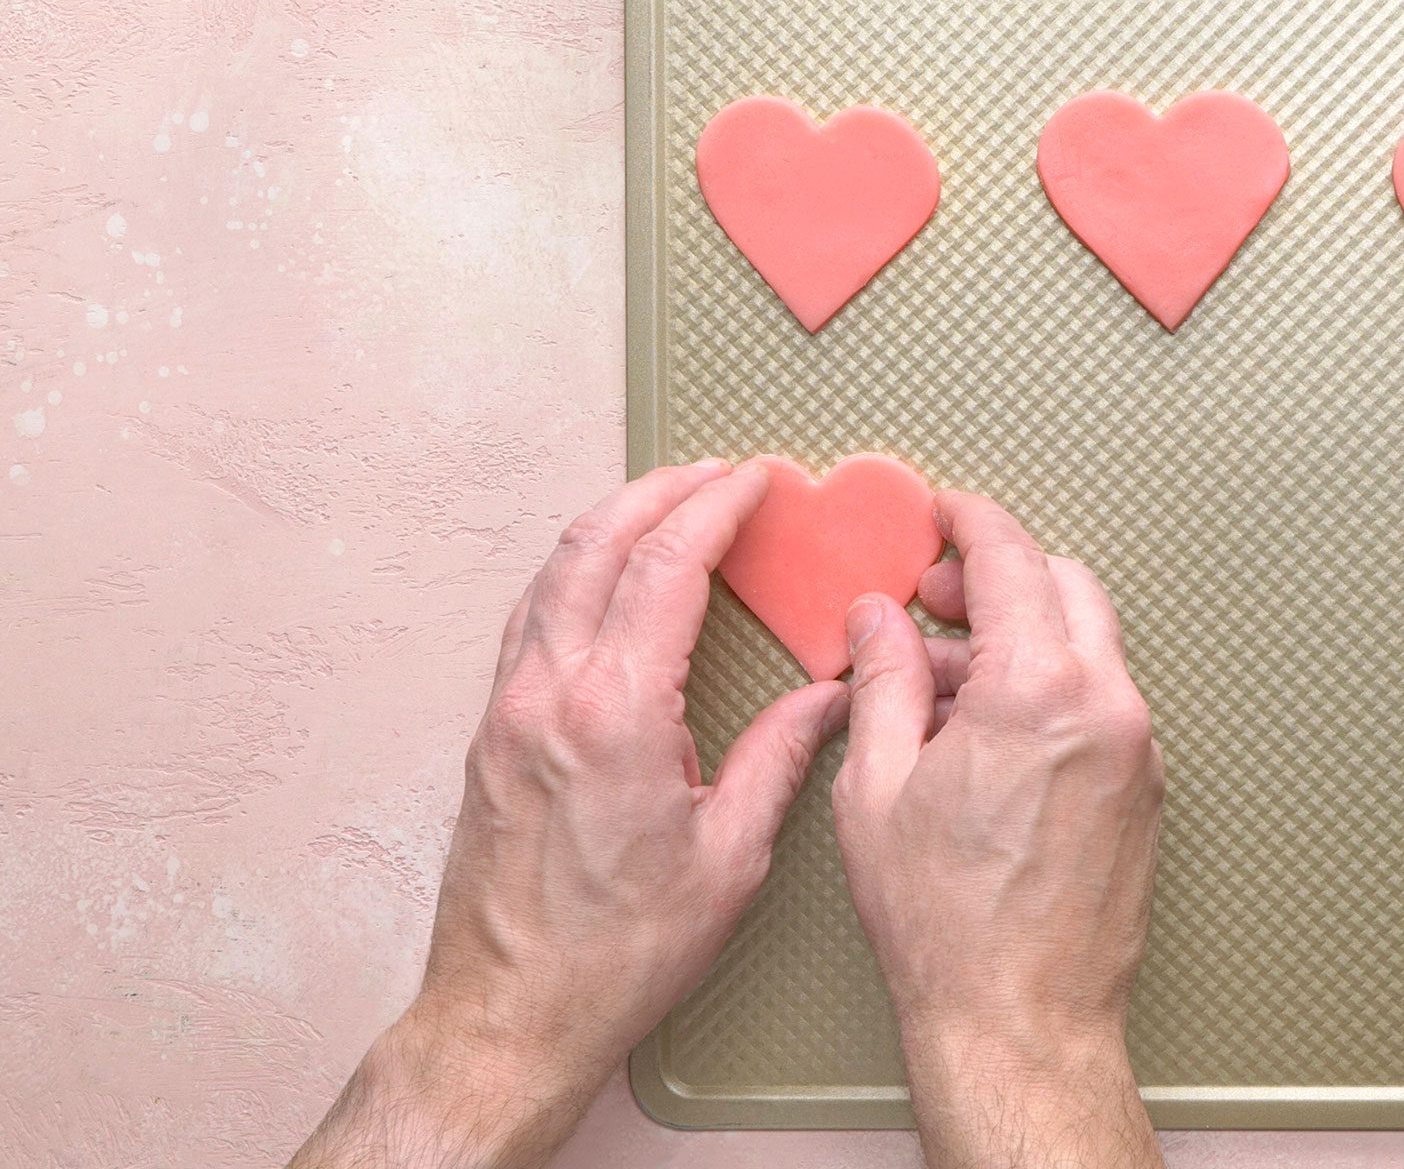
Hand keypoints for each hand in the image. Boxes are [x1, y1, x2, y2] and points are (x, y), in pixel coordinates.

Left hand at [291, 460, 849, 1168]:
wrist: (510, 1015)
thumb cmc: (617, 952)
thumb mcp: (729, 858)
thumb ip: (780, 758)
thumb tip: (829, 696)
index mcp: (615, 713)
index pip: (665, 567)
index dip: (715, 508)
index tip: (754, 480)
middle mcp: (547, 694)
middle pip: (594, 545)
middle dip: (659, 492)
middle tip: (715, 473)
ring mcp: (507, 711)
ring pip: (551, 575)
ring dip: (610, 525)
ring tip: (665, 507)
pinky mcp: (489, 735)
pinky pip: (530, 620)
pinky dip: (573, 575)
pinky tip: (608, 583)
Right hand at [835, 490, 1166, 1168]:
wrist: (1020, 1018)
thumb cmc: (948, 926)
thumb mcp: (877, 788)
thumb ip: (883, 682)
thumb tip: (879, 622)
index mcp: (1040, 691)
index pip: (1011, 559)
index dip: (970, 522)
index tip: (944, 513)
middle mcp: (1107, 707)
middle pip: (1063, 588)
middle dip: (997, 577)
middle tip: (934, 600)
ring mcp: (1137, 747)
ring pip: (1086, 645)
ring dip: (1021, 638)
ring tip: (942, 686)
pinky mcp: (1145, 786)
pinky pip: (1099, 701)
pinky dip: (1049, 689)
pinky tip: (988, 733)